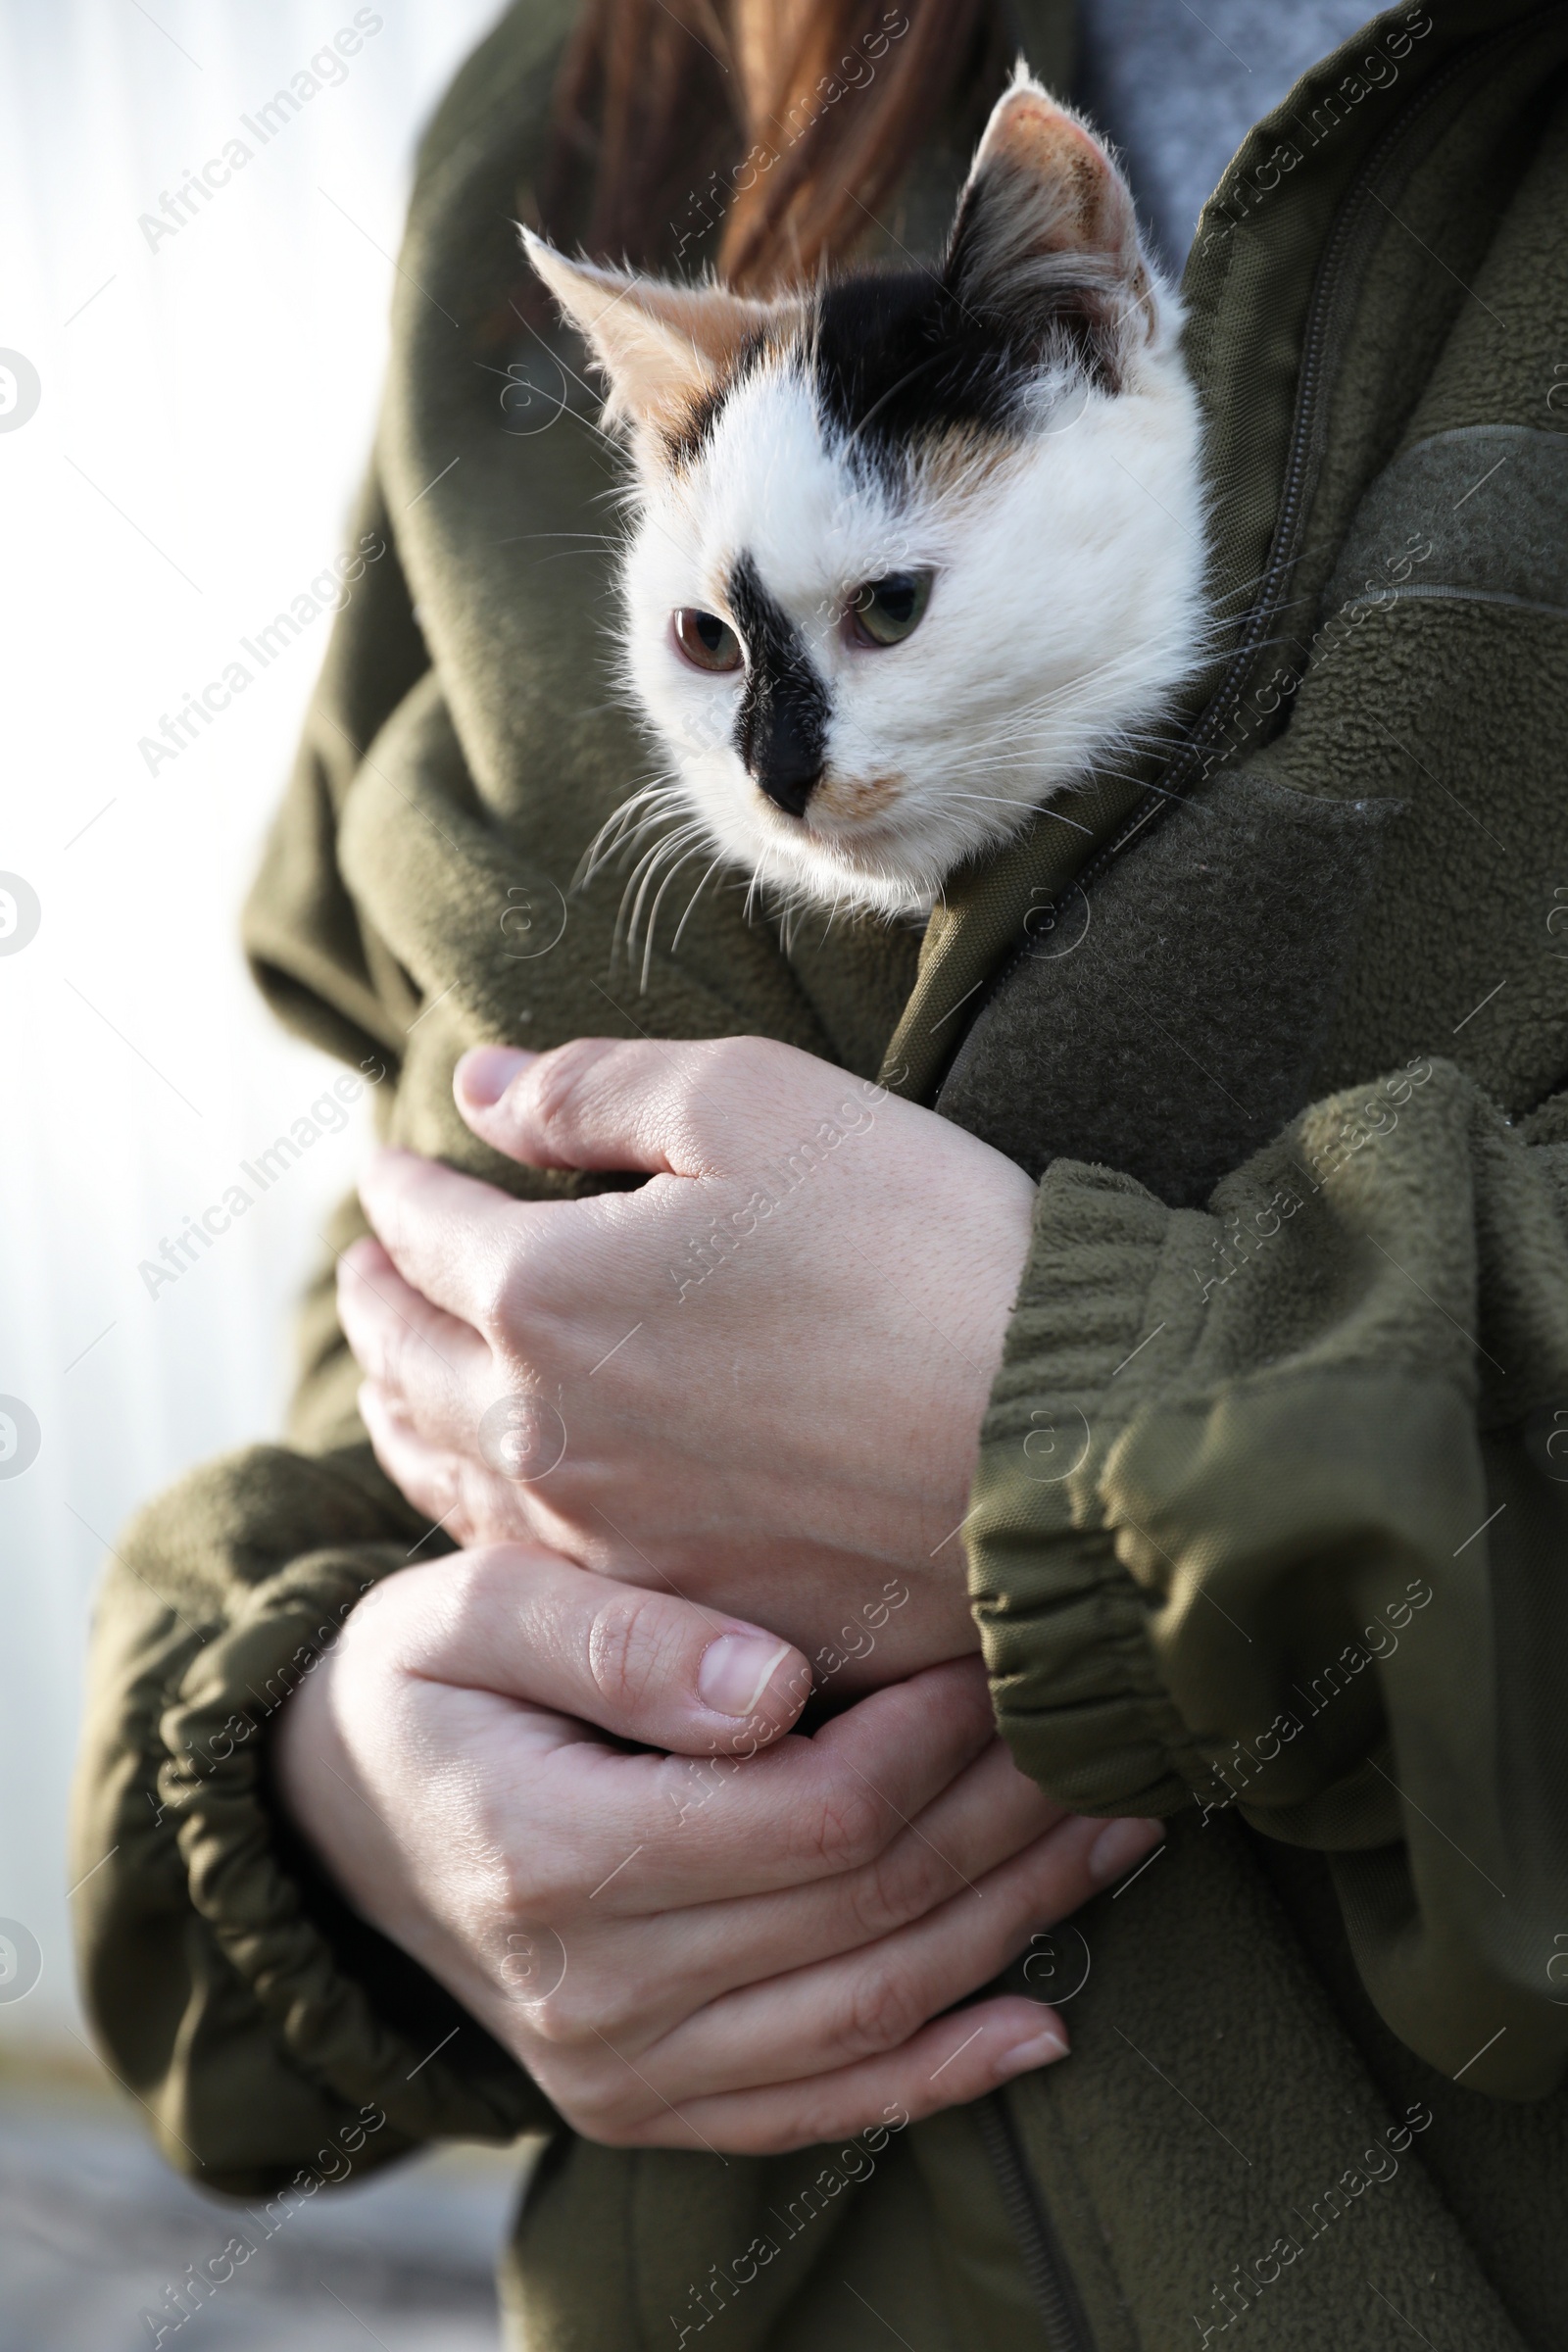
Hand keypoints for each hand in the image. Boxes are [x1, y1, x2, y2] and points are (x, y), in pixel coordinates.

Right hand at [274, 1541, 1160, 2152]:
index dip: (932, 1738)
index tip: (996, 1651)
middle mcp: (592, 1994)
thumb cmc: (422, 1683)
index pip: (812, 1812)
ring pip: (874, 2009)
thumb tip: (772, 1690)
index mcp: (549, 1856)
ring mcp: (619, 2072)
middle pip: (868, 1910)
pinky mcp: (643, 2106)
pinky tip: (1042, 2018)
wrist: (339, 1821)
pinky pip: (822, 2110)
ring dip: (1015, 1922)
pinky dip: (943, 2073)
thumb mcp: (473, 1612)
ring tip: (1115, 1831)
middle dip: (1007, 1814)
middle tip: (1099, 1727)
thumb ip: (617, 1640)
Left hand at [339, 1035, 1037, 1685]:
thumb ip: (592, 1091)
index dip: (400, 1184)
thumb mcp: (756, 1105)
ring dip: (396, 1411)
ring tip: (385, 1376)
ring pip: (445, 1473)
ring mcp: (607, 1542)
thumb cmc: (923, 1248)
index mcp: (547, 1293)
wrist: (1060, 1444)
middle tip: (359, 1264)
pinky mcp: (679, 1611)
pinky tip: (491, 1495)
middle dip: (373, 1297)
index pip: (427, 1228)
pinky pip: (529, 1560)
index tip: (389, 1162)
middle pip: (407, 1357)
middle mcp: (545, 1433)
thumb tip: (475, 1089)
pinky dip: (477, 1508)